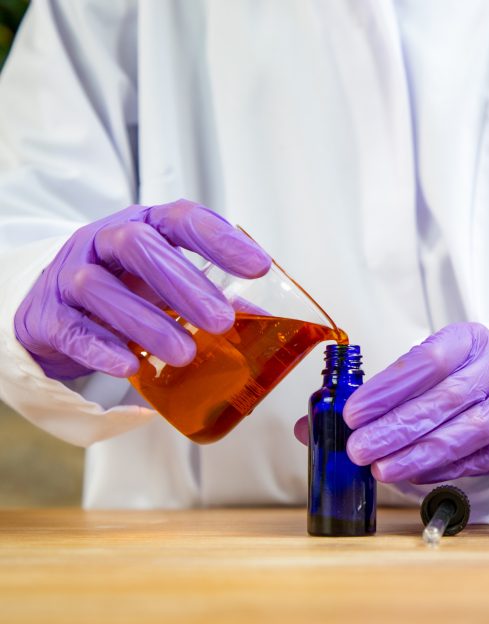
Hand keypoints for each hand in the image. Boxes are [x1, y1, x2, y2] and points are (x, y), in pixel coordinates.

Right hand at [14, 199, 270, 379]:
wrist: (52, 310)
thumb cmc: (124, 289)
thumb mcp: (167, 285)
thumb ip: (214, 298)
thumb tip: (267, 324)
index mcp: (143, 226)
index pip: (181, 219)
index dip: (219, 239)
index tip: (258, 267)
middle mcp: (103, 242)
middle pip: (138, 245)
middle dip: (183, 283)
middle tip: (221, 320)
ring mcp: (70, 275)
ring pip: (100, 288)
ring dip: (147, 323)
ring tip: (185, 354)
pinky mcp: (47, 316)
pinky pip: (71, 329)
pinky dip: (100, 348)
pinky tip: (129, 366)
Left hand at [296, 323, 488, 484]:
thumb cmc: (459, 377)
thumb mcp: (422, 369)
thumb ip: (372, 395)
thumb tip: (309, 427)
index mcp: (470, 338)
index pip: (429, 360)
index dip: (389, 389)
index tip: (353, 413)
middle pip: (447, 399)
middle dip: (397, 428)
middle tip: (358, 449)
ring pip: (468, 432)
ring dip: (419, 454)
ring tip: (382, 469)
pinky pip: (478, 458)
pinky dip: (442, 469)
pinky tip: (412, 475)